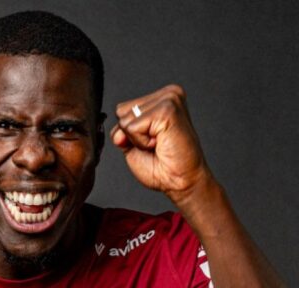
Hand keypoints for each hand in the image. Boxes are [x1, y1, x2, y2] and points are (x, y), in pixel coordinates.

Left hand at [110, 84, 212, 204]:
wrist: (182, 181)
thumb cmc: (163, 165)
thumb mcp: (133, 144)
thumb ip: (121, 131)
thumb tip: (117, 132)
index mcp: (161, 99)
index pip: (122, 109)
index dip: (129, 132)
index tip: (152, 141)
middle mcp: (167, 95)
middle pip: (121, 111)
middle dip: (132, 135)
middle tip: (156, 144)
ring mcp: (168, 99)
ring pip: (125, 118)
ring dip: (138, 139)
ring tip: (159, 144)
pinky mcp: (167, 110)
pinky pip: (132, 127)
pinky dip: (141, 142)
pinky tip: (161, 143)